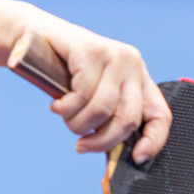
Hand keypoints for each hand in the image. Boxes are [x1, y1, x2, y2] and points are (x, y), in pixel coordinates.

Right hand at [24, 14, 170, 163]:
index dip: (153, 140)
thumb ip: (107, 120)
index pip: (160, 114)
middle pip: (127, 118)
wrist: (33, 34)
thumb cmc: (62, 70)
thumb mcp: (92, 95)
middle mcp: (132, 64)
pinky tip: (57, 105)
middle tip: (81, 145)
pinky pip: (83, 95)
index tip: (137, 158)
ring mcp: (113, 55)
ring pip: (102, 110)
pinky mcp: (91, 50)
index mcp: (138, 77)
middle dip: (101, 141)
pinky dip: (66, 108)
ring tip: (64, 116)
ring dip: (77, 124)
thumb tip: (117, 159)